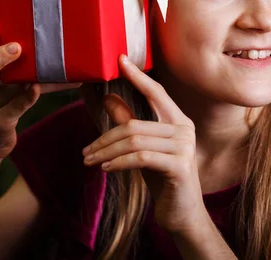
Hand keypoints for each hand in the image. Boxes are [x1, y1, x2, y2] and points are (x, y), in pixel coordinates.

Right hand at [0, 24, 80, 160]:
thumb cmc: (5, 107)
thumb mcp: (13, 88)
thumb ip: (33, 73)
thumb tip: (68, 57)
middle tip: (17, 47)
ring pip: (3, 89)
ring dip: (22, 77)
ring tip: (39, 67)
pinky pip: (13, 109)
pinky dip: (25, 99)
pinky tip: (36, 90)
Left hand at [82, 54, 205, 233]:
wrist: (182, 212)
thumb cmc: (162, 178)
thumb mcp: (142, 148)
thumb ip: (129, 122)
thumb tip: (108, 98)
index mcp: (178, 120)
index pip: (156, 92)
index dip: (137, 76)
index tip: (120, 59)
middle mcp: (185, 129)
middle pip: (134, 125)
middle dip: (105, 138)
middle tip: (85, 151)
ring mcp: (185, 147)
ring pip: (134, 141)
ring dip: (107, 152)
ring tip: (90, 161)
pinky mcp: (180, 166)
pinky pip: (141, 158)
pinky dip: (119, 163)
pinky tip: (106, 169)